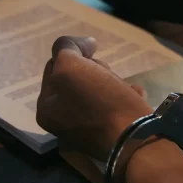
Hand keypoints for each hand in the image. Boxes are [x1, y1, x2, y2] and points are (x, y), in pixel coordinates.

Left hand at [36, 37, 151, 159]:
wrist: (136, 139)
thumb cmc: (100, 103)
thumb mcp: (72, 67)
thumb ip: (66, 49)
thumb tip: (82, 44)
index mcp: (46, 109)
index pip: (54, 65)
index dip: (74, 54)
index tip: (92, 56)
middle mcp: (63, 121)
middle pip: (78, 78)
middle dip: (96, 70)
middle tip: (108, 77)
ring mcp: (88, 128)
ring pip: (99, 89)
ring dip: (114, 82)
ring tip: (125, 89)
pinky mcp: (112, 132)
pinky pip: (116, 104)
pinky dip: (126, 96)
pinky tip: (135, 97)